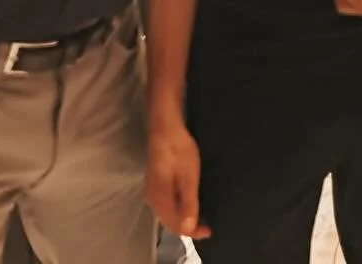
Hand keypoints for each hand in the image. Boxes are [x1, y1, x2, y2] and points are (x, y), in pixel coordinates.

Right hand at [145, 115, 210, 239]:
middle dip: (188, 227)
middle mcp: (152, 199)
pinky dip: (178, 208)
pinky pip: (167, 203)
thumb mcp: (188, 178)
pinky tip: (188, 203)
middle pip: (170, 221)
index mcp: (160, 200)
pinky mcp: (155, 182)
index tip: (209, 231)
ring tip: (201, 217)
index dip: (193, 231)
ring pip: (168, 213)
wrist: (165, 128)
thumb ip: (188, 204)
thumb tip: (188, 229)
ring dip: (183, 218)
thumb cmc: (179, 152)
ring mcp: (152, 191)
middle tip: (207, 226)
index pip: (175, 225)